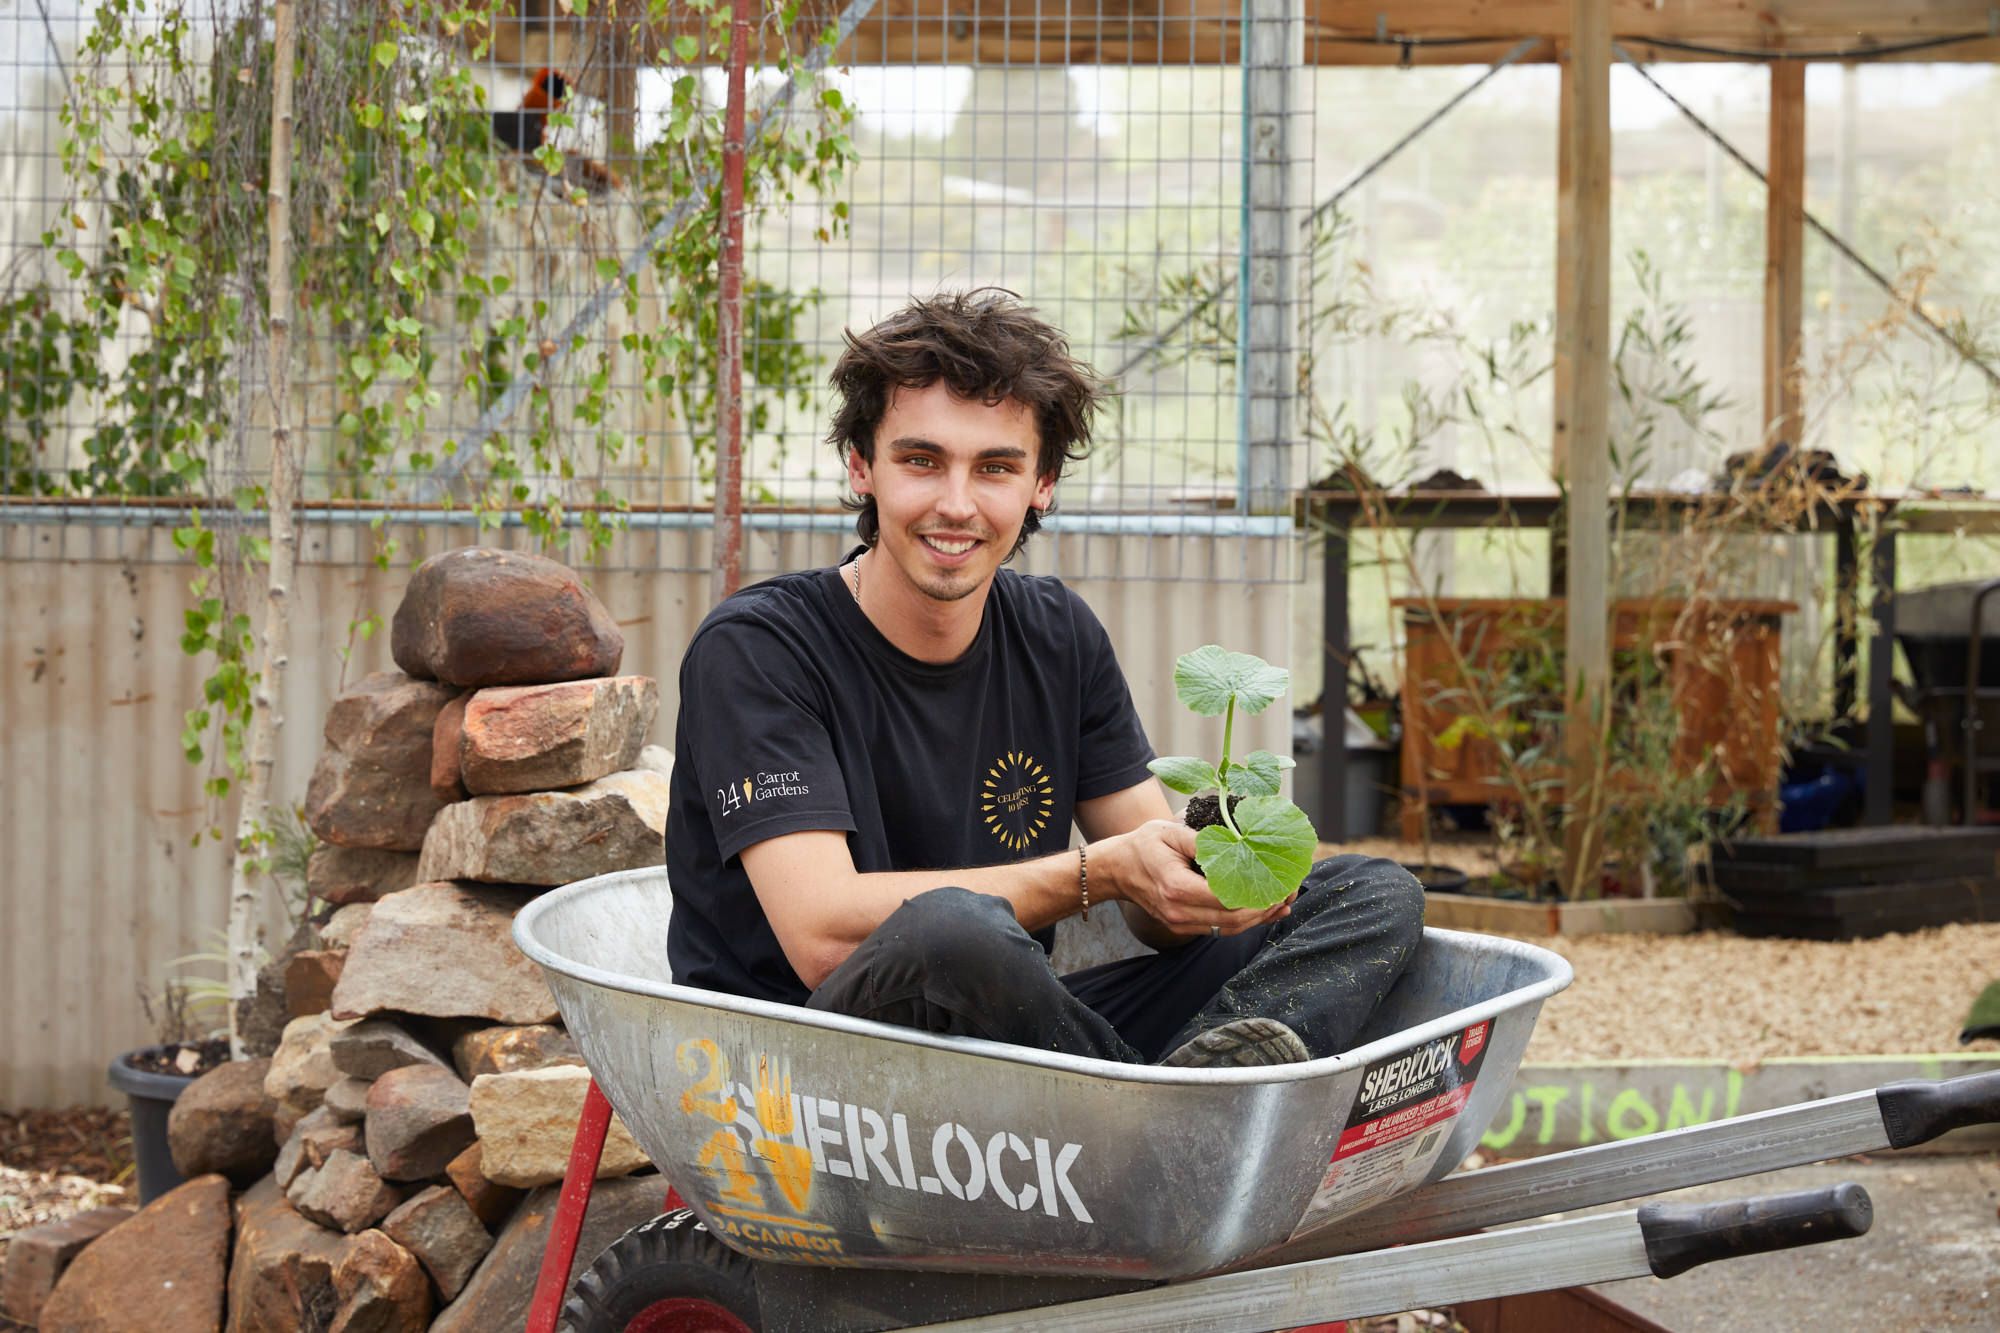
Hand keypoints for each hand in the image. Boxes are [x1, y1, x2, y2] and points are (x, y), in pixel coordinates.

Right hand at [1108, 819, 1293, 938]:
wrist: (1116, 869)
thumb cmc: (1143, 845)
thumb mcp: (1170, 831)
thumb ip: (1202, 840)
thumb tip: (1237, 843)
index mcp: (1177, 887)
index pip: (1228, 898)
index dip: (1258, 894)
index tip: (1280, 883)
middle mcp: (1179, 912)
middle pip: (1233, 919)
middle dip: (1266, 909)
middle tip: (1289, 893)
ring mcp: (1180, 923)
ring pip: (1229, 928)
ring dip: (1258, 919)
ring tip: (1283, 904)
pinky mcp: (1183, 927)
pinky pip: (1219, 929)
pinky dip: (1243, 922)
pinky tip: (1263, 912)